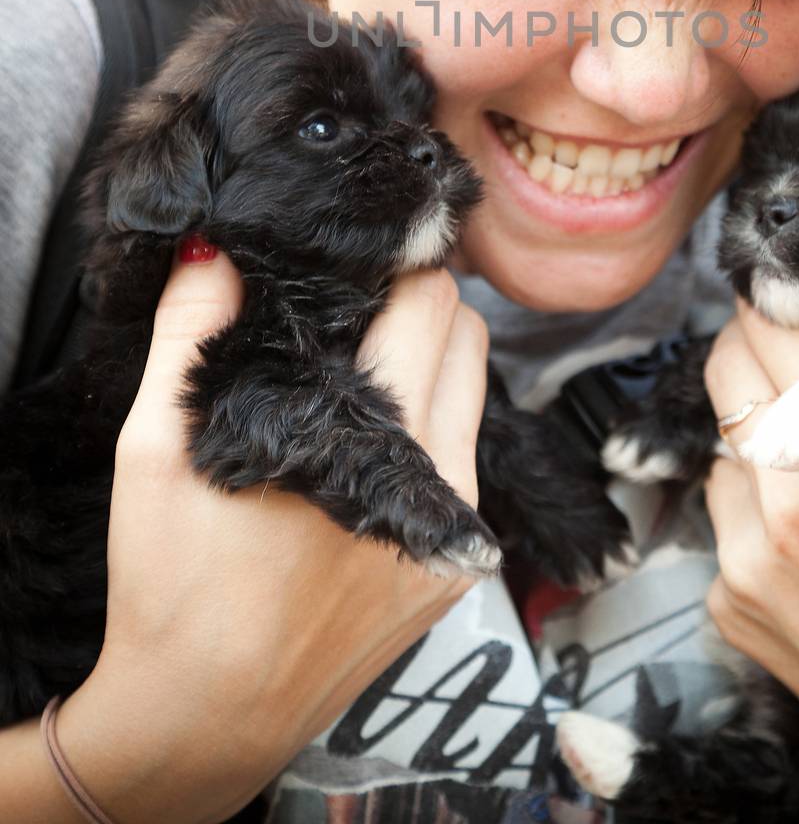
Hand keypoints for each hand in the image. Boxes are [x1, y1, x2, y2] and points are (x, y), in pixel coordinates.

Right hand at [55, 246, 488, 823]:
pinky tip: (369, 438)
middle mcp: (437, 480)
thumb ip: (190, 334)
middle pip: (465, 335)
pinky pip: (467, 456)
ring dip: (431, 360)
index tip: (353, 259)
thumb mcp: (157, 448)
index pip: (428, 303)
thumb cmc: (176, 585)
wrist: (206, 714)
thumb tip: (216, 252)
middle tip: (355, 305)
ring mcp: (456, 529)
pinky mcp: (456, 567)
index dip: (394, 266)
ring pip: (475, 392)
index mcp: (368, 442)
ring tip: (361, 368)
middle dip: (417, 301)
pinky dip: (435, 424)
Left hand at [703, 301, 798, 823]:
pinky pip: (721, 521)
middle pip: (724, 368)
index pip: (770, 320)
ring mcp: (746, 554)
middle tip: (789, 350)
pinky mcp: (728, 603)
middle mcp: (786, 492)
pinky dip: (753, 511)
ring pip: (720, 445)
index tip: (790, 291)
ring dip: (754, 433)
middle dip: (752, 346)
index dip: (779, 295)